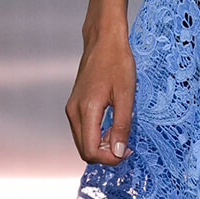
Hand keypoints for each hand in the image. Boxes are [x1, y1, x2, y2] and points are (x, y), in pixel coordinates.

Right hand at [66, 33, 135, 164]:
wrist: (104, 40)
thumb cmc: (117, 62)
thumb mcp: (126, 95)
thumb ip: (122, 125)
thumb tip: (118, 152)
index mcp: (86, 110)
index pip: (91, 151)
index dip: (109, 158)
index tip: (127, 152)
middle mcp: (74, 112)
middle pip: (84, 150)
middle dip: (106, 154)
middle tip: (126, 144)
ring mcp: (72, 108)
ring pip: (83, 141)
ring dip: (102, 144)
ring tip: (121, 132)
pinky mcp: (75, 104)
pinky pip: (83, 129)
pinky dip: (97, 134)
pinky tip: (112, 124)